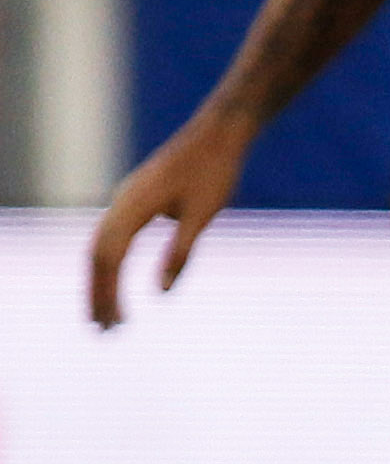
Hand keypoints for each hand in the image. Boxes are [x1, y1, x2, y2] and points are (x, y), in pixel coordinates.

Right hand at [86, 109, 253, 328]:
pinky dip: (111, 264)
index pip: (108, 257)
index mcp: (132, 206)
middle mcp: (120, 202)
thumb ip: (181, 253)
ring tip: (107, 316)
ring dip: (102, 281)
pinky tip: (115, 283)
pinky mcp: (135, 200)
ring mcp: (125, 200)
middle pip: (97, 255)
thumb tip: (162, 291)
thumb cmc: (214, 171)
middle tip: (103, 330)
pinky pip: (113, 237)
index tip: (115, 323)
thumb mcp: (202, 216)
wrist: (218, 133)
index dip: (108, 293)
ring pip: (102, 246)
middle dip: (98, 293)